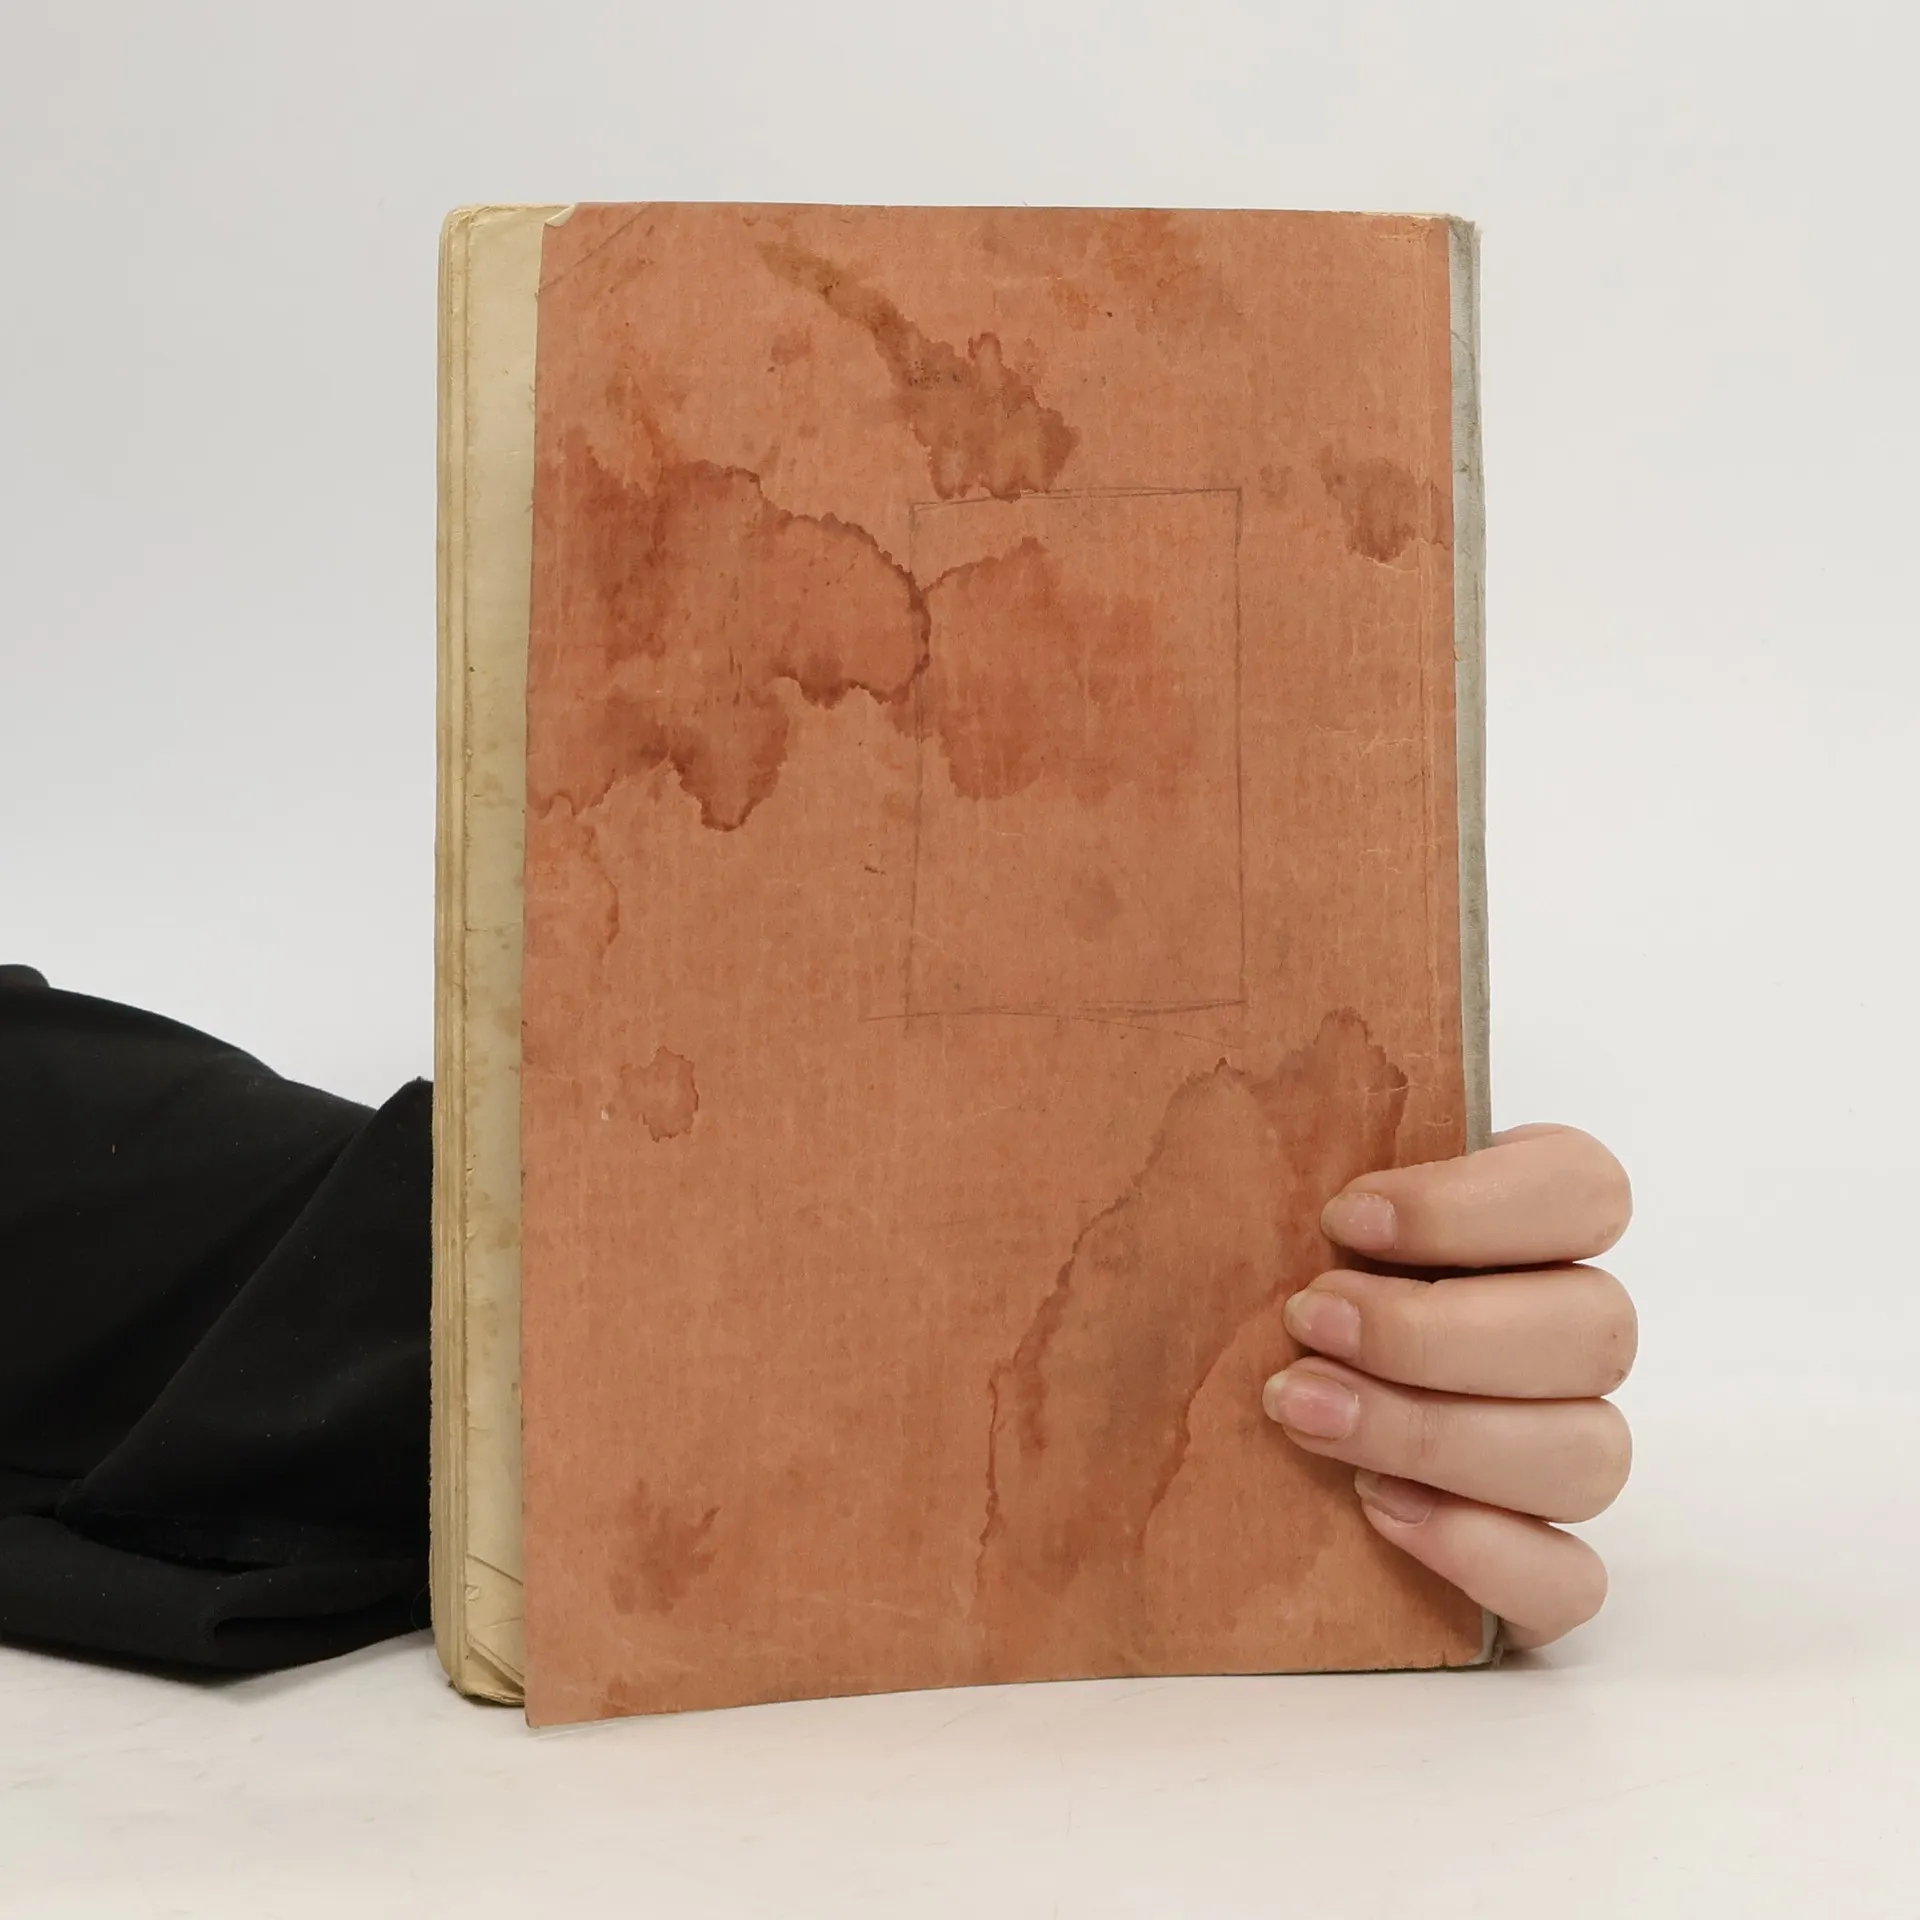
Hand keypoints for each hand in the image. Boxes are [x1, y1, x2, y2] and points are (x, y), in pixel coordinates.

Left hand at [1261, 1124, 1635, 1650]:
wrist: (1219, 1432)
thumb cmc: (1252, 1281)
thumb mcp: (1258, 1203)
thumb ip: (1265, 1153)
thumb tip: (1200, 1121)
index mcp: (1526, 1221)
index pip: (1586, 1188)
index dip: (1477, 1205)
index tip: (1340, 1214)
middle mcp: (1565, 1331)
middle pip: (1594, 1328)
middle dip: (1436, 1331)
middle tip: (1305, 1319)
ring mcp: (1563, 1448)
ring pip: (1590, 1451)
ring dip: (1441, 1434)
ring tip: (1303, 1413)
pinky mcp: (1538, 1559)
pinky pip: (1574, 1579)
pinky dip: (1486, 1552)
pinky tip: (1379, 1510)